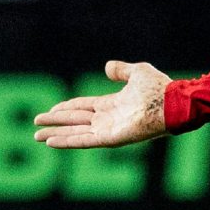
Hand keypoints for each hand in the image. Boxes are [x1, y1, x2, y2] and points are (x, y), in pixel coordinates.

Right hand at [33, 60, 170, 148]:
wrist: (173, 102)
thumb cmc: (160, 88)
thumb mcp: (138, 72)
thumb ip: (122, 70)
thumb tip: (107, 67)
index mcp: (113, 104)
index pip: (83, 107)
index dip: (66, 108)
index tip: (49, 111)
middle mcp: (109, 118)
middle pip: (76, 121)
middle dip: (56, 123)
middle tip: (36, 125)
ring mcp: (110, 130)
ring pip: (77, 133)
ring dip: (57, 134)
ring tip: (37, 136)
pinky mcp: (113, 138)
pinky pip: (86, 141)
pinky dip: (68, 141)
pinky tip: (52, 142)